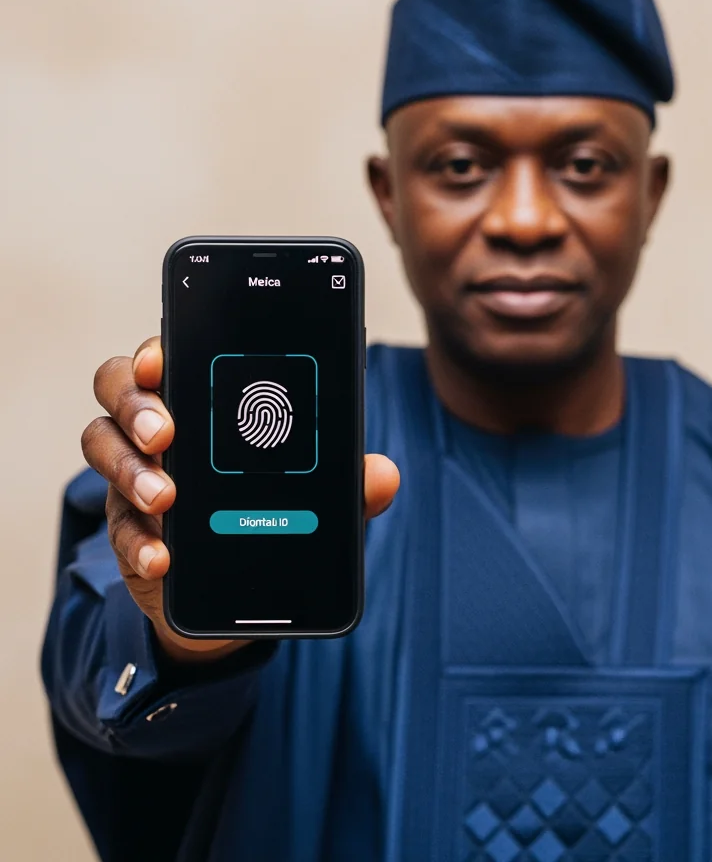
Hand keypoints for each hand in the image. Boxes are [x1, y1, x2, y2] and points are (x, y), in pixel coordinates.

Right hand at [81, 336, 399, 663]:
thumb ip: (348, 481)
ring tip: (167, 499)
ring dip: (131, 471)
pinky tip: (163, 557)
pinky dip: (138, 542)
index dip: (158, 349)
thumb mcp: (317, 494)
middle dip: (136, 404)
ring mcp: (137, 473)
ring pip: (102, 446)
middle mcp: (161, 426)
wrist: (244, 587)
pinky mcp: (129, 528)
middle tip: (166, 432)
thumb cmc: (276, 511)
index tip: (163, 357)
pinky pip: (117, 527)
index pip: (171, 355)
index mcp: (206, 400)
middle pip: (119, 388)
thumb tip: (384, 475)